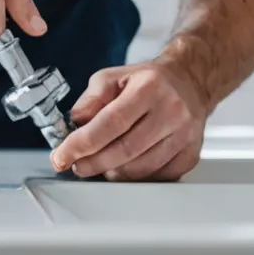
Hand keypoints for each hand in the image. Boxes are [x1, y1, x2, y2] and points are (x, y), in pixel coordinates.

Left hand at [49, 61, 207, 180]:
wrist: (189, 82)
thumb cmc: (148, 81)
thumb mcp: (113, 77)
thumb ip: (90, 99)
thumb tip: (74, 125)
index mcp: (149, 87)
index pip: (111, 122)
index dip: (82, 143)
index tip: (62, 156)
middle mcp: (171, 110)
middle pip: (125, 150)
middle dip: (93, 163)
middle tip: (77, 165)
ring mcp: (184, 135)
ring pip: (141, 168)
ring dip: (113, 173)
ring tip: (100, 165)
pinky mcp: (191, 154)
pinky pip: (157, 177)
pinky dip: (135, 177)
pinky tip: (124, 168)